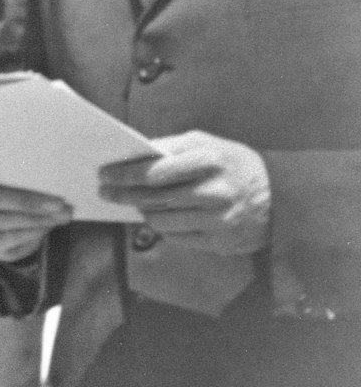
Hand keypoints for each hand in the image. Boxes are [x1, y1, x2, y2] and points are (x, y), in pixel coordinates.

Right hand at [0, 157, 72, 267]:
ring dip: (32, 217)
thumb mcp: (11, 165)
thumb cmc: (13, 177)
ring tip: (61, 213)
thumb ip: (17, 162)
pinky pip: (1, 240)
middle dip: (22, 200)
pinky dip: (27, 232)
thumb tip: (50, 165)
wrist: (16, 211)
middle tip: (57, 200)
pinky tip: (47, 225)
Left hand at [99, 132, 272, 256]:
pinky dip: (164, 226)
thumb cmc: (235, 164)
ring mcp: (218, 220)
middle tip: (105, 192)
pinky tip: (162, 216)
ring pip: (160, 220)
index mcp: (210, 161)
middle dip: (123, 194)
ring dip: (143, 212)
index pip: (154, 171)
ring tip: (136, 203)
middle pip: (152, 198)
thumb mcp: (208, 144)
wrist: (282, 196)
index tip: (104, 174)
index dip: (124, 174)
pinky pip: (176, 237)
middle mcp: (214, 192)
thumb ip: (171, 147)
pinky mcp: (220, 242)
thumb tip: (132, 155)